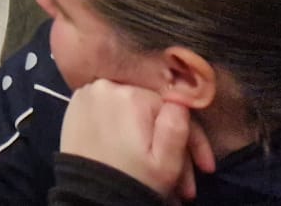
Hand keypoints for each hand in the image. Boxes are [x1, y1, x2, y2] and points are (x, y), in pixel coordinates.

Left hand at [60, 80, 215, 200]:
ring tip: (161, 171)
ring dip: (149, 139)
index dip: (194, 141)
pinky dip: (125, 129)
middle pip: (152, 112)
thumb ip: (176, 126)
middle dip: (171, 144)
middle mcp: (107, 85)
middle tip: (184, 180)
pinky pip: (111, 113)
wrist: (89, 195)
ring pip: (132, 113)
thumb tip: (181, 99)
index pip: (174, 110)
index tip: (205, 167)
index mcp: (132, 95)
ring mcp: (88, 93)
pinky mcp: (76, 105)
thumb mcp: (165, 163)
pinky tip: (134, 153)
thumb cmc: (131, 179)